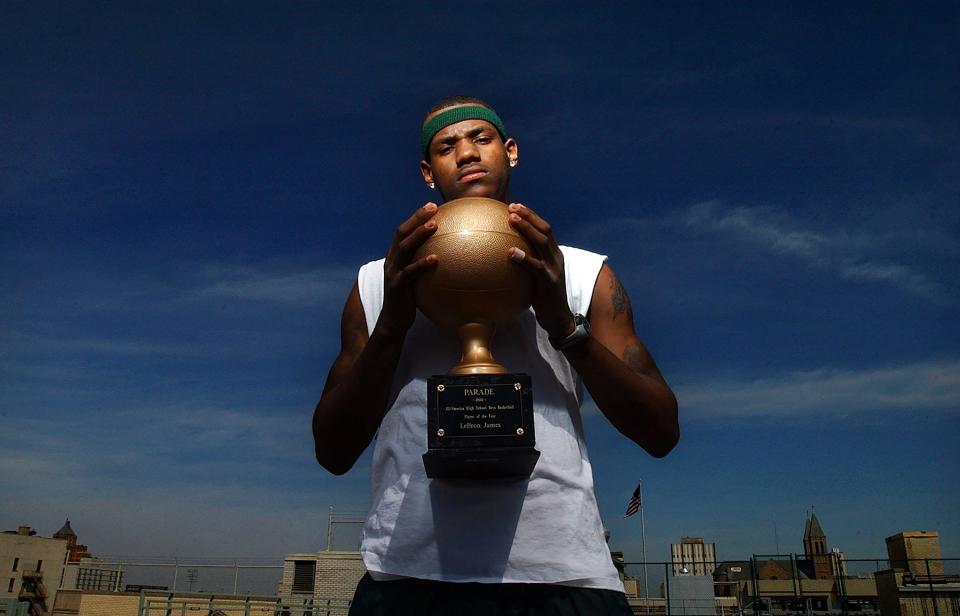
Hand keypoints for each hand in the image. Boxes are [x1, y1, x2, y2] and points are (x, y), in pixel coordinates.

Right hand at [377, 203, 438, 335]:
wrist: (393, 321)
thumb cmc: (408, 299)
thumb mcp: (416, 278)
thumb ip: (424, 264)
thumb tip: (449, 256)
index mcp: (395, 256)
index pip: (404, 230)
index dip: (416, 217)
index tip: (432, 205)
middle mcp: (392, 260)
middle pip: (402, 233)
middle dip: (417, 218)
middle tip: (433, 208)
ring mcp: (393, 272)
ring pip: (404, 248)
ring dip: (419, 235)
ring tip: (434, 226)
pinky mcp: (396, 286)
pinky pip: (409, 272)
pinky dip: (422, 264)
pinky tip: (436, 258)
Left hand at [506, 203, 574, 338]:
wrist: (560, 319)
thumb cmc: (544, 300)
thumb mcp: (536, 279)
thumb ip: (527, 266)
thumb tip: (505, 258)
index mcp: (554, 255)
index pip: (545, 230)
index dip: (532, 216)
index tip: (516, 207)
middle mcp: (556, 258)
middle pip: (544, 229)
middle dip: (529, 215)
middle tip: (512, 207)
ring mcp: (554, 268)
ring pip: (541, 242)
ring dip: (526, 228)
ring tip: (512, 219)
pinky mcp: (549, 281)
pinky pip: (535, 266)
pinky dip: (523, 257)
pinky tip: (511, 251)